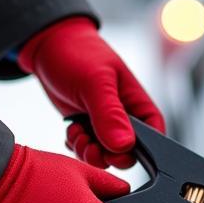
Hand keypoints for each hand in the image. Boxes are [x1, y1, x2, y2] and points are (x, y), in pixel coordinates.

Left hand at [18, 16, 165, 168]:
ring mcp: (105, 124)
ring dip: (88, 151)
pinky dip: (77, 145)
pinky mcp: (87, 127)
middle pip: (127, 154)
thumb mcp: (95, 82)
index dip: (138, 152)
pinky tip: (71, 129)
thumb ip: (110, 114)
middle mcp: (126, 118)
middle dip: (106, 155)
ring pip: (105, 155)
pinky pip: (87, 150)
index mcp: (139, 105)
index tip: (114, 150)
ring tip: (76, 131)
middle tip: (88, 143)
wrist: (48, 46)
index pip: (154, 139)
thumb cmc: (78, 54)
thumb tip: (124, 146)